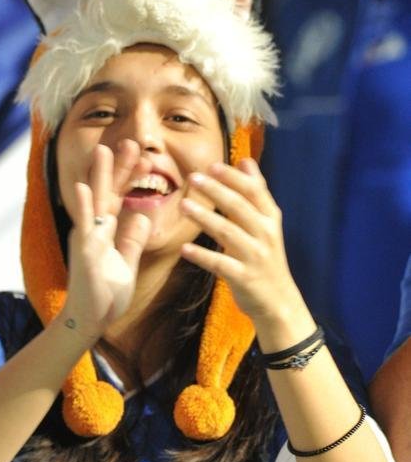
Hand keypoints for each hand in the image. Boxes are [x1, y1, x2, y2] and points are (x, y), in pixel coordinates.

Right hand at [64, 144, 150, 340]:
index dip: (132, 178)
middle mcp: (95, 230)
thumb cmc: (106, 294)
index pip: (121, 197)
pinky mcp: (84, 254)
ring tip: (103, 150)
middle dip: (119, 168)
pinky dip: (83, 207)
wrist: (91, 321)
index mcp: (107, 232)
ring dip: (99, 177)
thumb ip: (132, 239)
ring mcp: (88, 240)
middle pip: (109, 192)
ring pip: (95, 202)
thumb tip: (141, 215)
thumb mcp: (126, 262)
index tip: (146, 158)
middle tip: (131, 142)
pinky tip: (83, 188)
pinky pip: (84, 228)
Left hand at [180, 158, 301, 320]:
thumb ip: (256, 192)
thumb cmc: (265, 257)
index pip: (254, 191)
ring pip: (228, 232)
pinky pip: (220, 264)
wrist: (279, 301)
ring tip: (183, 205)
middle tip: (193, 178)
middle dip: (216, 190)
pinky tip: (184, 249)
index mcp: (270, 218)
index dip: (233, 177)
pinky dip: (202, 256)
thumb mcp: (266, 223)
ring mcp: (255, 256)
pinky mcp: (244, 278)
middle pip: (240, 207)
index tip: (212, 165)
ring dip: (204, 217)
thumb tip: (246, 160)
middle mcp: (265, 234)